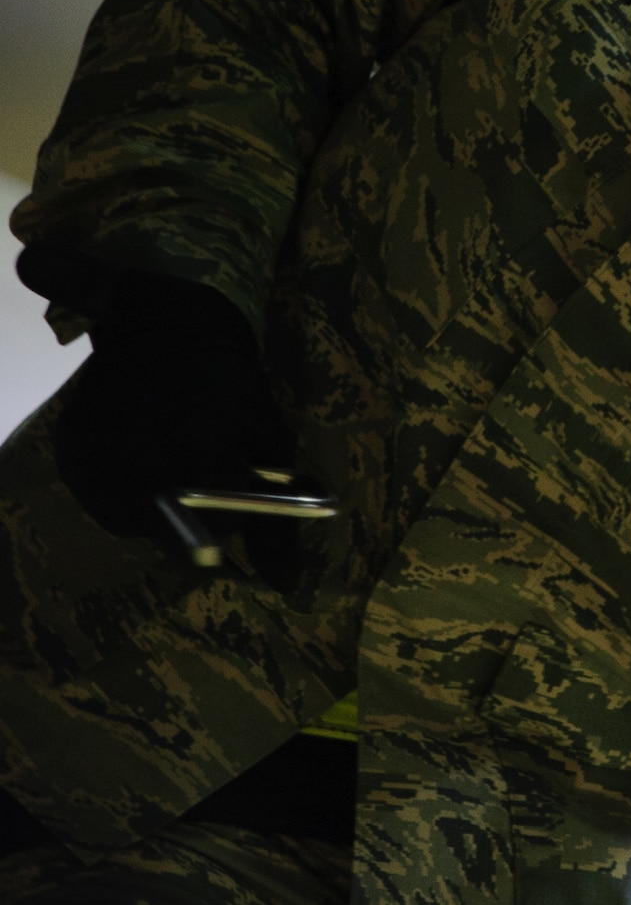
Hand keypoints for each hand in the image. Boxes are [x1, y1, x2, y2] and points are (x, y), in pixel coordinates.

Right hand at [50, 270, 296, 571]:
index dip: (234, 517)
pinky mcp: (70, 458)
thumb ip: (276, 515)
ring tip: (170, 450)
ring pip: (134, 522)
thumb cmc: (232, 376)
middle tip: (200, 461)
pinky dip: (123, 485)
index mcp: (197, 470)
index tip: (235, 482)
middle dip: (195, 509)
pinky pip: (101, 499)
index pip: (219, 538)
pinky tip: (140, 446)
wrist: (163, 319)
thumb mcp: (268, 436)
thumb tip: (286, 584)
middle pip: (172, 534)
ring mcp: (97, 471)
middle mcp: (139, 479)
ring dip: (157, 500)